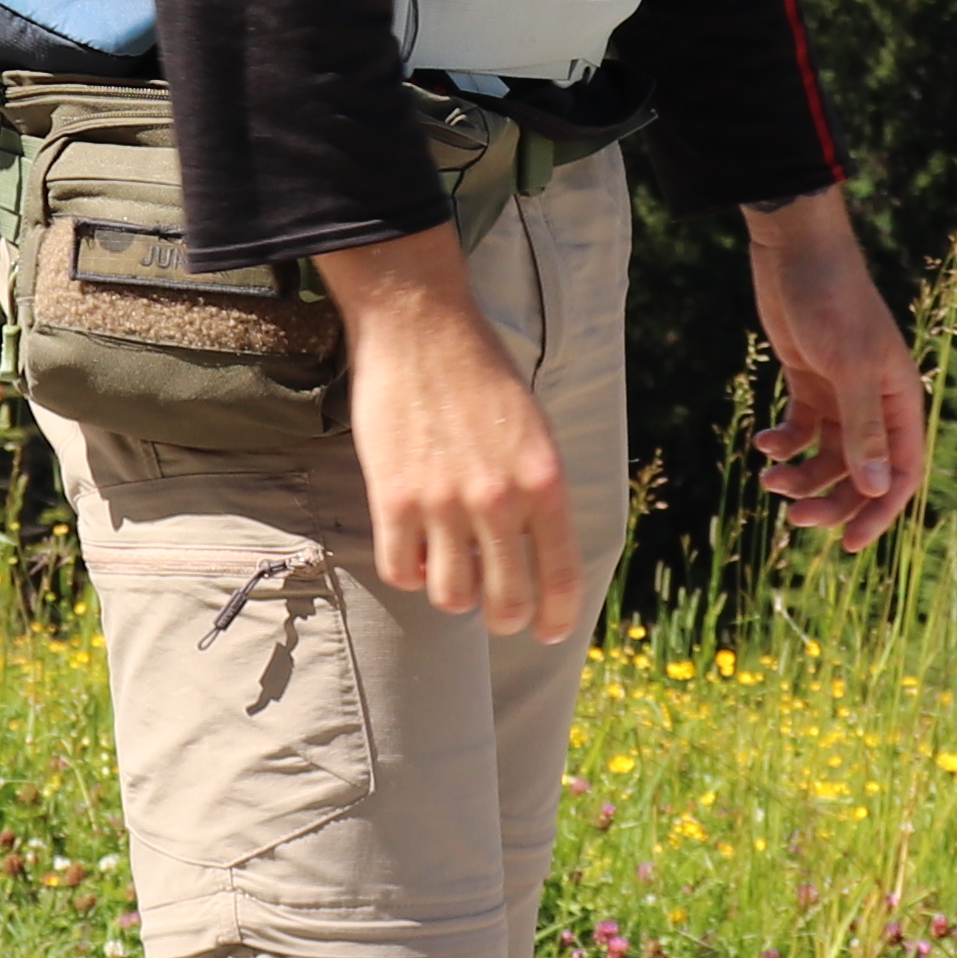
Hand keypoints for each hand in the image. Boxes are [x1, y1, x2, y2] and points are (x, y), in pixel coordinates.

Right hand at [330, 222, 577, 634]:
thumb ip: (537, 491)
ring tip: (448, 566)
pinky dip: (408, 570)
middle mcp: (500, 500)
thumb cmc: (481, 372)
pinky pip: (401, 570)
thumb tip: (535, 554)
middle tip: (493, 608)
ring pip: (451, 597)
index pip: (561, 577)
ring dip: (452, 593)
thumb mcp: (533, 430)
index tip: (546, 631)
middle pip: (506, 603)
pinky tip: (412, 548)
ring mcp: (444, 502)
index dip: (556, 617)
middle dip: (504, 616)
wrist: (421, 327)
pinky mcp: (394, 498)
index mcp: (545, 481)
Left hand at [746, 189, 927, 551]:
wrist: (795, 250)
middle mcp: (874, 402)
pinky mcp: (808, 381)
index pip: (902, 473)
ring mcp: (840, 393)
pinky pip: (800, 431)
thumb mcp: (848, 366)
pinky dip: (782, 444)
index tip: (848, 545)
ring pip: (827, 457)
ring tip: (769, 480)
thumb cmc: (832, 301)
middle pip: (862, 473)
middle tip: (794, 519)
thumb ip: (863, 429)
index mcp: (900, 399)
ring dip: (800, 476)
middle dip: (831, 500)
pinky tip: (762, 443)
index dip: (880, 512)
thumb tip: (878, 489)